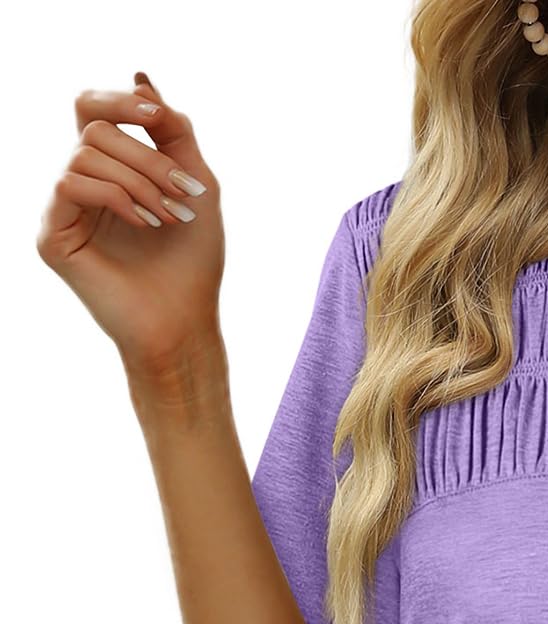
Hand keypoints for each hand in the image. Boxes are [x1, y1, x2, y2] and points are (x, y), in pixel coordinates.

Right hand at [35, 72, 223, 376]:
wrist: (186, 322)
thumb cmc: (193, 262)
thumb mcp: (196, 184)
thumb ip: (174, 130)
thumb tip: (140, 77)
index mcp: (110, 170)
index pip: (95, 110)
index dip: (121, 102)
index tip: (157, 115)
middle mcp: (81, 185)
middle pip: (94, 128)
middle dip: (147, 154)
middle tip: (184, 191)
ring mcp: (63, 210)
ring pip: (85, 154)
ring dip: (139, 180)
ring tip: (170, 217)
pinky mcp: (51, 236)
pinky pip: (69, 184)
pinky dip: (115, 197)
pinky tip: (144, 224)